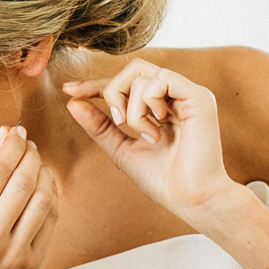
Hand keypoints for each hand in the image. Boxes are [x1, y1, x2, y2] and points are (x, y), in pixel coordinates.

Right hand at [0, 126, 57, 268]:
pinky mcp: (32, 264)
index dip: (10, 147)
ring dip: (43, 173)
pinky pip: (50, 220)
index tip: (15, 132)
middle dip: (29, 155)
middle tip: (28, 143)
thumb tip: (6, 136)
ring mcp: (14, 256)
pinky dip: (50, 195)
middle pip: (22, 184)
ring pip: (42, 200)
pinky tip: (43, 184)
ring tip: (36, 162)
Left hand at [63, 61, 234, 224]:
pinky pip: (161, 79)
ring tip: (146, 135)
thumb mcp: (122, 150)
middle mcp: (177, 95)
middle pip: (133, 69)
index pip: (126, 82)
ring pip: (142, 74)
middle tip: (118, 121)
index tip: (69, 90)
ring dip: (132, 107)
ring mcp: (188, 94)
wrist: (190, 200)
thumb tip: (72, 102)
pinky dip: (148, 103)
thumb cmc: (163, 181)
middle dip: (113, 91)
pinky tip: (157, 128)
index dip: (96, 84)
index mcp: (162, 105)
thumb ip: (100, 126)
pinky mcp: (199, 97)